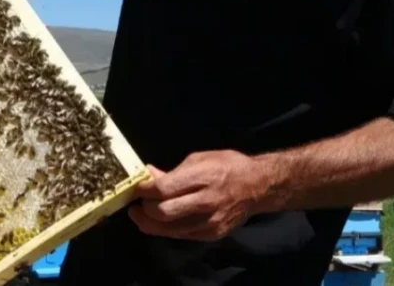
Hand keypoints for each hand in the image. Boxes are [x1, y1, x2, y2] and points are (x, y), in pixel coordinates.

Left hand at [129, 150, 268, 241]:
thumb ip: (174, 171)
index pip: (164, 189)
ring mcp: (210, 221)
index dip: (144, 190)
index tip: (136, 188)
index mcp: (203, 176)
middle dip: (145, 208)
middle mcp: (206, 201)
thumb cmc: (228, 166)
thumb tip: (149, 175)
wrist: (257, 187)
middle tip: (139, 202)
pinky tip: (161, 221)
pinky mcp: (212, 234)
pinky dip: (167, 228)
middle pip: (163, 212)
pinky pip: (182, 234)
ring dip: (150, 223)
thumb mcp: (200, 158)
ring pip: (170, 229)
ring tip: (141, 214)